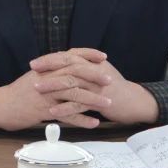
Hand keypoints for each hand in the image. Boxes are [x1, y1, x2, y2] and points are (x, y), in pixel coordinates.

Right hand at [0, 49, 113, 130]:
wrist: (1, 106)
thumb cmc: (19, 92)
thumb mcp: (35, 76)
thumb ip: (52, 71)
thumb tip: (69, 68)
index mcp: (46, 67)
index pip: (70, 56)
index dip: (88, 54)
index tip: (103, 57)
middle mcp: (47, 78)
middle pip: (75, 73)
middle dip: (95, 76)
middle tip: (110, 80)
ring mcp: (45, 94)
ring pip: (73, 94)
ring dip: (93, 99)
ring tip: (108, 104)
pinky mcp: (43, 110)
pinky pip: (66, 115)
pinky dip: (81, 119)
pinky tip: (93, 122)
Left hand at [31, 49, 159, 125]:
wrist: (135, 102)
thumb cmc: (115, 89)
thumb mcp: (99, 73)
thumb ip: (83, 68)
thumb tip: (63, 66)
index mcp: (93, 63)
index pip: (68, 56)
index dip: (51, 59)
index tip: (35, 63)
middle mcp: (95, 71)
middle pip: (68, 65)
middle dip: (48, 68)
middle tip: (33, 72)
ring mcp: (98, 86)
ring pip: (72, 82)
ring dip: (53, 86)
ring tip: (38, 90)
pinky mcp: (101, 101)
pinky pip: (80, 104)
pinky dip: (65, 107)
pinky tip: (53, 111)